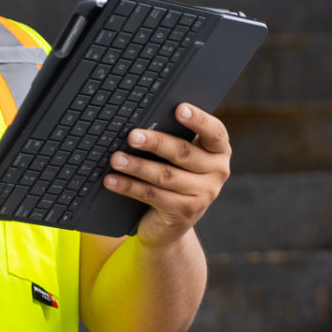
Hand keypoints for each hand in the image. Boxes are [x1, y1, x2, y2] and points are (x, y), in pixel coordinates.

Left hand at [103, 103, 230, 248]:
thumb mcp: (180, 157)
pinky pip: (153, 195)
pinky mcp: (185, 212)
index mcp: (219, 151)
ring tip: (116, 158)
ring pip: (165, 176)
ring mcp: (204, 195)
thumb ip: (174, 138)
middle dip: (155, 142)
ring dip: (137, 166)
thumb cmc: (175, 176)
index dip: (198, 119)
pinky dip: (129, 186)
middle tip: (132, 136)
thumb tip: (143, 121)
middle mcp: (217, 172)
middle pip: (183, 153)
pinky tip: (112, 180)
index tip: (179, 109)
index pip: (214, 131)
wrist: (173, 222)